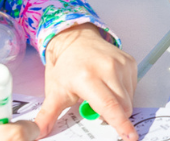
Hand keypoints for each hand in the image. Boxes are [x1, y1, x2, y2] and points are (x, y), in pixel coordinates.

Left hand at [36, 24, 137, 140]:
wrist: (76, 40)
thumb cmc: (66, 67)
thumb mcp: (55, 92)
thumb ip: (47, 116)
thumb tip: (36, 134)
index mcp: (87, 78)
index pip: (109, 106)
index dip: (121, 124)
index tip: (130, 137)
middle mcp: (107, 69)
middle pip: (122, 107)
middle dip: (114, 116)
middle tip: (96, 106)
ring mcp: (121, 64)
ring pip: (129, 99)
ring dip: (119, 105)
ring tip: (101, 93)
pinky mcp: (129, 62)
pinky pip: (132, 88)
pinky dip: (123, 93)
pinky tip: (109, 84)